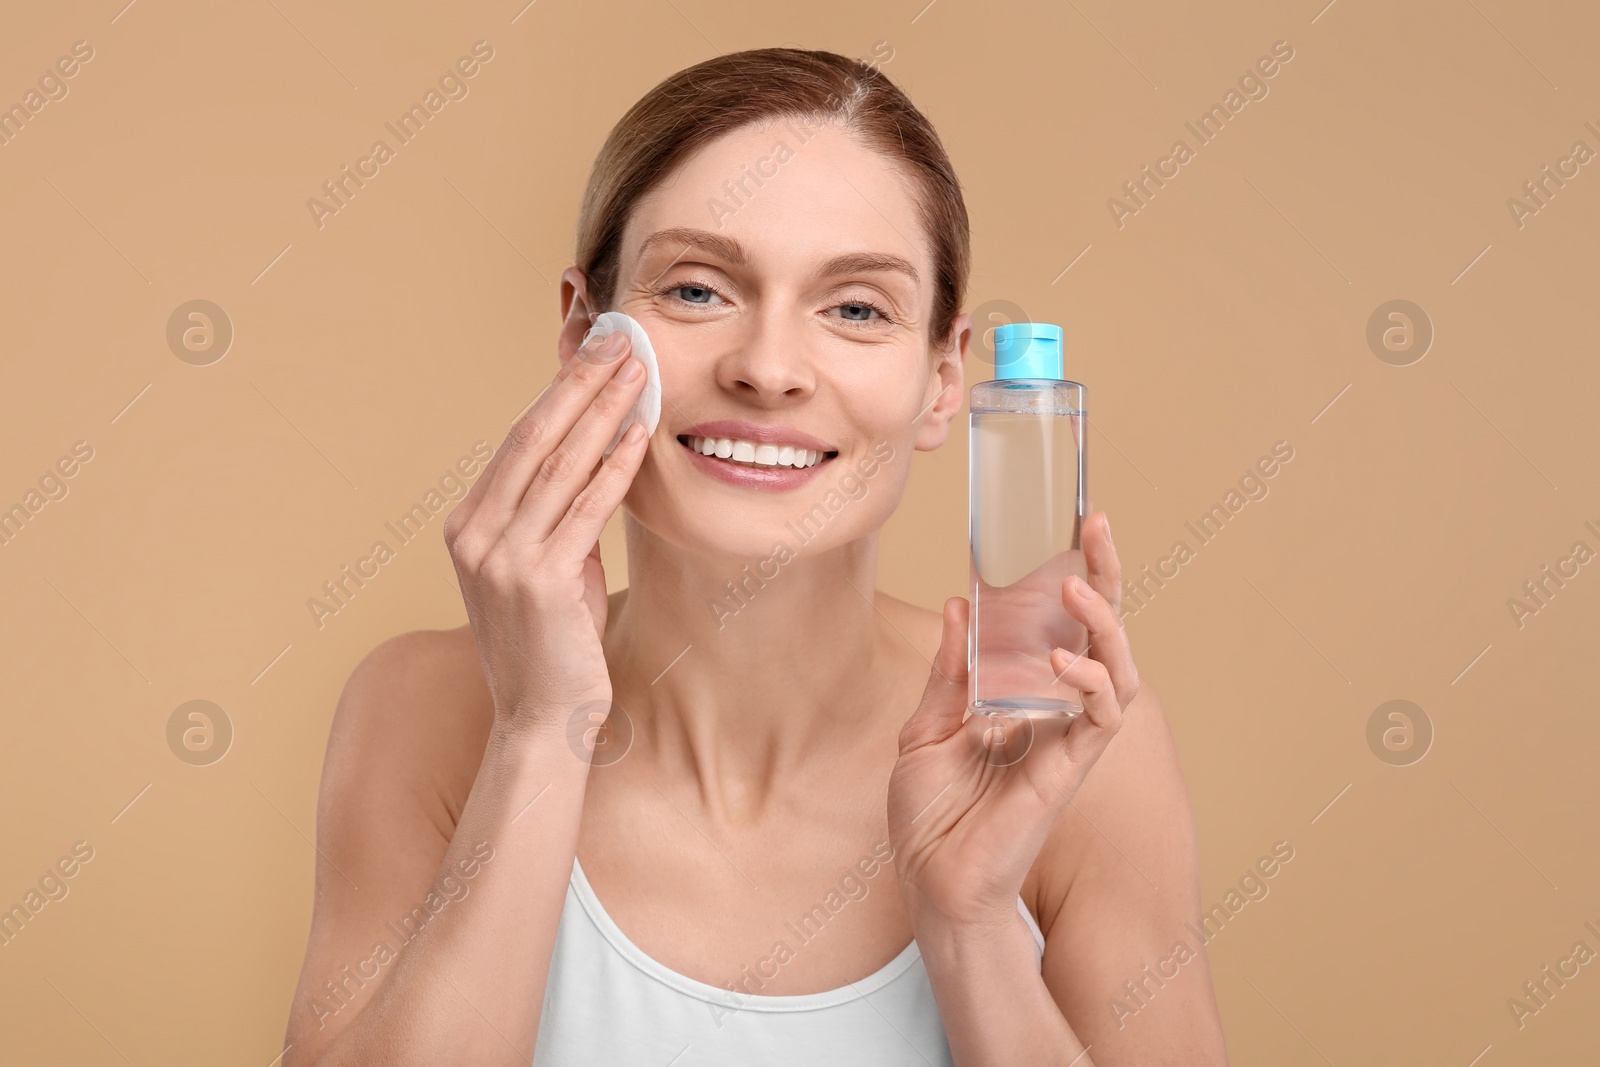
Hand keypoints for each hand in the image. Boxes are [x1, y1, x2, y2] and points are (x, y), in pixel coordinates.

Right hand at [442, 326, 648, 734]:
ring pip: (559, 465)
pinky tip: (639, 437)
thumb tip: (597, 450)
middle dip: (581, 383)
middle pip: (534, 438)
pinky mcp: (538, 582)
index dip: (559, 391)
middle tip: (621, 340)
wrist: (541, 720)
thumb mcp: (548, 565)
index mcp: (469, 525)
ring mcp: (502, 557)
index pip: (518, 440)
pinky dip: (615, 469)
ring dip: (604, 413)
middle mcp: (475, 534)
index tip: (595, 351)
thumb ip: (558, 512)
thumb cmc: (553, 643)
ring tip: (639, 373)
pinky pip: (584, 510)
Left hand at [886, 511, 1139, 928]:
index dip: (1072, 578)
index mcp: (1021, 697)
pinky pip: (1101, 719)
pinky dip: (1090, 683)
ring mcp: (1067, 740)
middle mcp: (1054, 713)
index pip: (1060, 627)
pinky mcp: (1070, 770)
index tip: (1074, 526)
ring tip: (1077, 585)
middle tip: (1098, 525)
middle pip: (1101, 634)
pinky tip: (1063, 661)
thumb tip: (962, 606)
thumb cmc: (930, 815)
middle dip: (1107, 577)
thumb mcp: (926, 728)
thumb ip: (950, 673)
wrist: (929, 878)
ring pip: (1116, 669)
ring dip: (1103, 623)